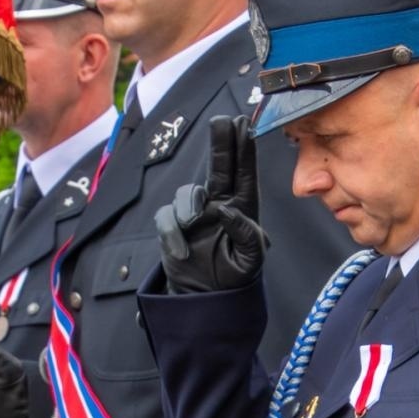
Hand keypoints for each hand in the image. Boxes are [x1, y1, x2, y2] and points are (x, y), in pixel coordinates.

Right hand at [154, 115, 269, 293]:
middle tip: (221, 120)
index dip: (244, 150)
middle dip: (221, 143)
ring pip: (187, 192)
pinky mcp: (174, 225)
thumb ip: (247, 235)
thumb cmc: (234, 276)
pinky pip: (167, 217)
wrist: (205, 297)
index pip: (244, 174)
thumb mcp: (251, 261)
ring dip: (188, 205)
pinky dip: (172, 232)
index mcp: (243, 209)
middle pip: (219, 167)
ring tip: (193, 223)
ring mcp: (195, 213)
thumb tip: (227, 209)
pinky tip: (181, 251)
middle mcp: (220, 204)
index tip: (244, 126)